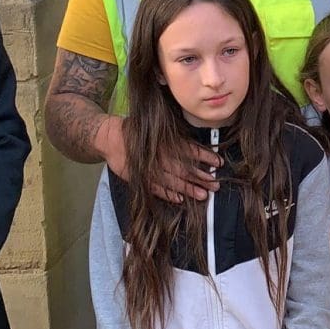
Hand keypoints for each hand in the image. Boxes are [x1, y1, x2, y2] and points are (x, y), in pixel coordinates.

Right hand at [95, 115, 218, 201]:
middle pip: (184, 169)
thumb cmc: (138, 131)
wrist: (111, 138)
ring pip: (172, 181)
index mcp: (165, 142)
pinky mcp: (139, 179)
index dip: (205, 157)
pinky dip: (168, 194)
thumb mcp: (157, 129)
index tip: (218, 163)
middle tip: (215, 184)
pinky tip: (180, 200)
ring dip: (188, 189)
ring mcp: (149, 169)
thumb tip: (197, 147)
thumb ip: (175, 138)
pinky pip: (156, 189)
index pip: (189, 150)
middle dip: (201, 177)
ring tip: (203, 195)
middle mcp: (159, 156)